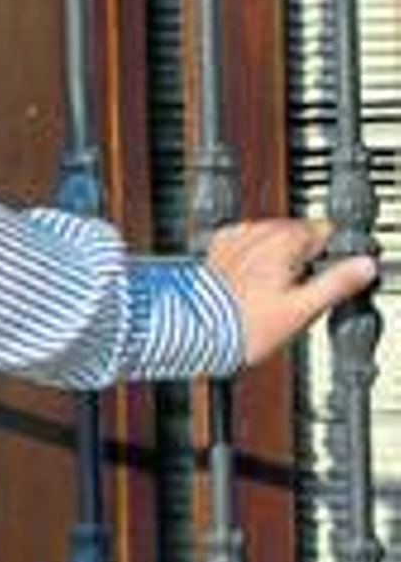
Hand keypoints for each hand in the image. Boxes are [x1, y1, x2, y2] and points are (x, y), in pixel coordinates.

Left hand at [205, 219, 379, 366]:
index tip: (323, 274)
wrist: (199, 332)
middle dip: (303, 257)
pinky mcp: (220, 248)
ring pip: (273, 237)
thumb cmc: (246, 326)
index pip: (324, 230)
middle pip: (298, 233)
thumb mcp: (303, 309)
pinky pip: (248, 243)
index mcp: (282, 242)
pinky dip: (255, 257)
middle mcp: (256, 233)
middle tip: (295, 290)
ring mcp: (236, 239)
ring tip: (270, 289)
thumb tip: (362, 266)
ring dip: (279, 256)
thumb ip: (337, 283)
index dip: (329, 254)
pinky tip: (251, 279)